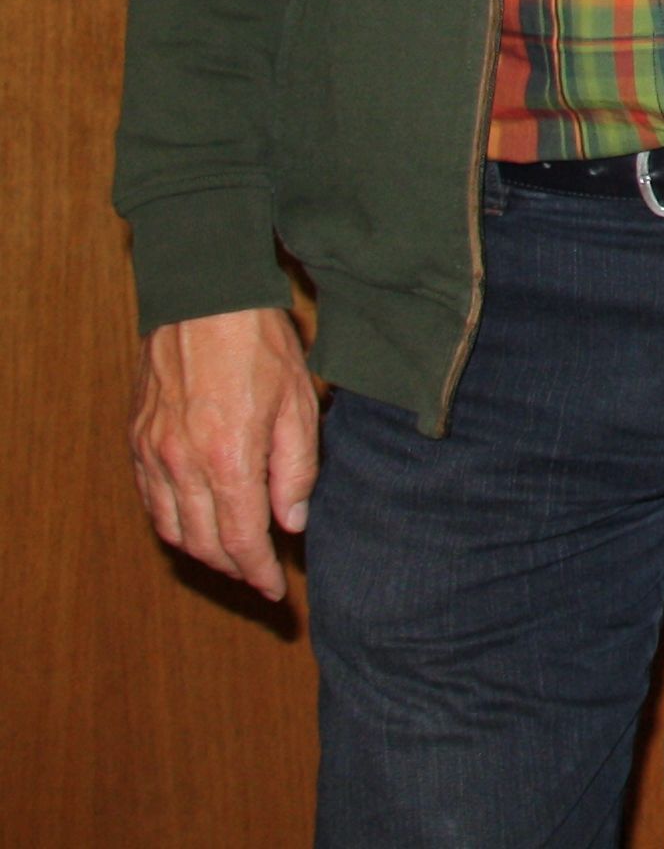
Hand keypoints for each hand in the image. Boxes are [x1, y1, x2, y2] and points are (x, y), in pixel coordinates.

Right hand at [129, 307, 317, 600]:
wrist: (204, 300)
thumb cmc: (259, 346)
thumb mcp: (298, 404)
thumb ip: (295, 470)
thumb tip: (290, 524)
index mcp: (227, 459)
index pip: (241, 540)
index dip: (258, 573)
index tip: (274, 591)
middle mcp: (181, 465)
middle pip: (203, 544)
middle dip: (232, 569)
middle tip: (257, 576)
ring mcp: (152, 454)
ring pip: (171, 528)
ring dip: (201, 551)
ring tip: (231, 556)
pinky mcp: (137, 440)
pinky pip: (151, 500)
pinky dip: (173, 522)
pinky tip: (196, 521)